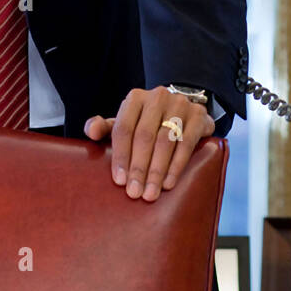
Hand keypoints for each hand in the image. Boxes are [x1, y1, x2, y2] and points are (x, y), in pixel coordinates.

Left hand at [83, 87, 215, 201]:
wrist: (182, 110)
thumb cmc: (147, 121)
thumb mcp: (125, 122)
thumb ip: (105, 127)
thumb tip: (91, 131)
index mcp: (135, 98)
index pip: (124, 128)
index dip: (120, 156)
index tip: (119, 180)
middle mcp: (157, 97)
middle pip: (145, 136)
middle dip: (139, 167)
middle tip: (135, 192)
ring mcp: (180, 104)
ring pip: (165, 141)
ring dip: (157, 170)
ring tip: (151, 192)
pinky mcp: (198, 116)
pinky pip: (186, 143)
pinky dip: (177, 165)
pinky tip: (169, 183)